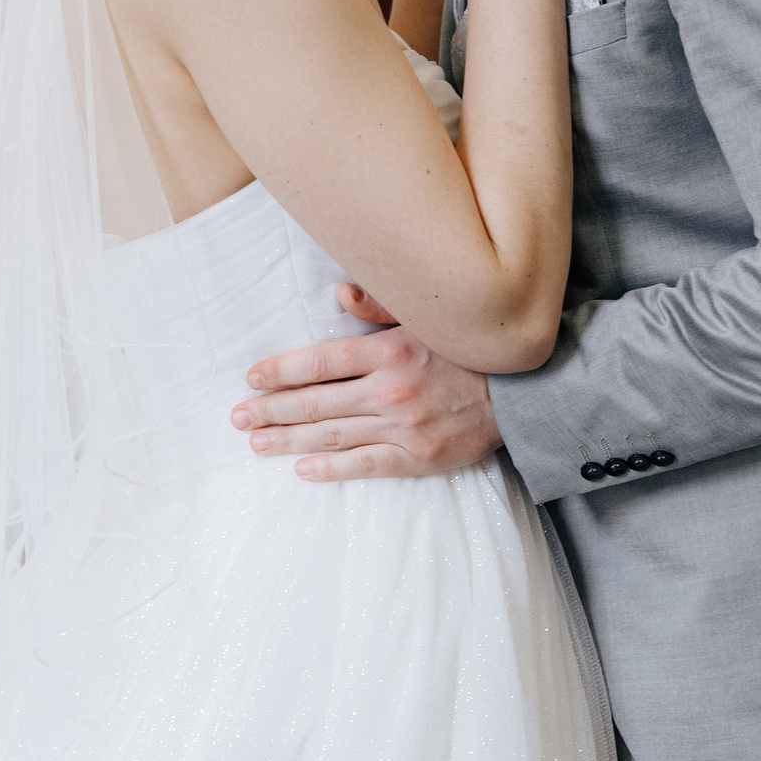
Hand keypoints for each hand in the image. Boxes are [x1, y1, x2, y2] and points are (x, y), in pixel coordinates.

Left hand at [231, 284, 503, 480]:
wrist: (522, 393)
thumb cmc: (469, 350)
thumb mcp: (427, 317)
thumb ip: (380, 307)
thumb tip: (339, 292)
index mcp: (389, 351)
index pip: (320, 361)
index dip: (281, 371)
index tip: (251, 379)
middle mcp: (390, 390)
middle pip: (316, 401)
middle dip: (272, 409)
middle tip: (238, 417)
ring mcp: (402, 427)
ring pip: (332, 435)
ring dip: (289, 440)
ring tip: (257, 443)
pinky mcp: (417, 458)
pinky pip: (364, 465)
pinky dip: (330, 469)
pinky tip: (301, 469)